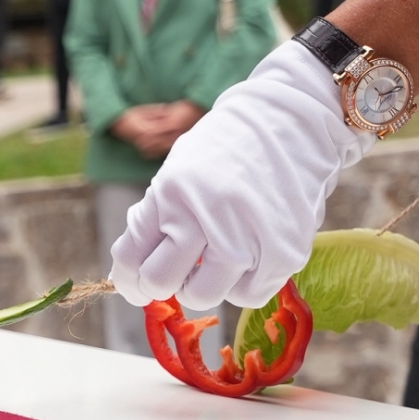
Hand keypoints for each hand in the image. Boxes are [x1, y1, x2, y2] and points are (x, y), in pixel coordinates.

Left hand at [108, 42, 376, 310]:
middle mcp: (204, 215)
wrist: (290, 123)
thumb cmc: (226, 150)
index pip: (130, 258)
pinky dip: (243, 284)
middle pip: (160, 282)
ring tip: (215, 259)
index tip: (136, 286)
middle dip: (162, 283)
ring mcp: (246, 236)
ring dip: (203, 286)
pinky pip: (249, 295)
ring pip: (204, 296)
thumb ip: (154, 217)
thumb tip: (132, 267)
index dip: (128, 281)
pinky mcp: (283, 252)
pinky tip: (247, 259)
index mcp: (170, 194)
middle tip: (176, 273)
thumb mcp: (176, 173)